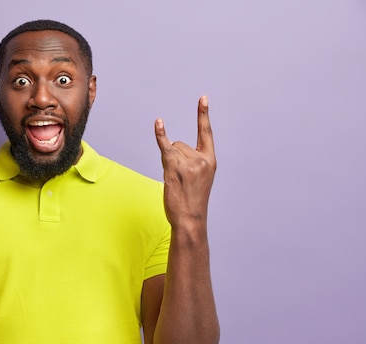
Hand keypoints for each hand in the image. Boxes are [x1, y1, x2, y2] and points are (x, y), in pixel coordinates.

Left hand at [154, 96, 215, 227]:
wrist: (190, 219)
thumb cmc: (192, 201)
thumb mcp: (200, 179)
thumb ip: (192, 161)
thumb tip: (172, 147)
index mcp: (210, 160)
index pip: (206, 133)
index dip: (203, 115)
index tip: (202, 98)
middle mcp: (201, 159)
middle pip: (180, 144)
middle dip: (175, 158)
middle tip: (180, 180)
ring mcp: (188, 163)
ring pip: (170, 149)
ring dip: (168, 163)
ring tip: (175, 181)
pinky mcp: (174, 167)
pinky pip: (165, 147)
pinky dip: (160, 134)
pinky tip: (158, 123)